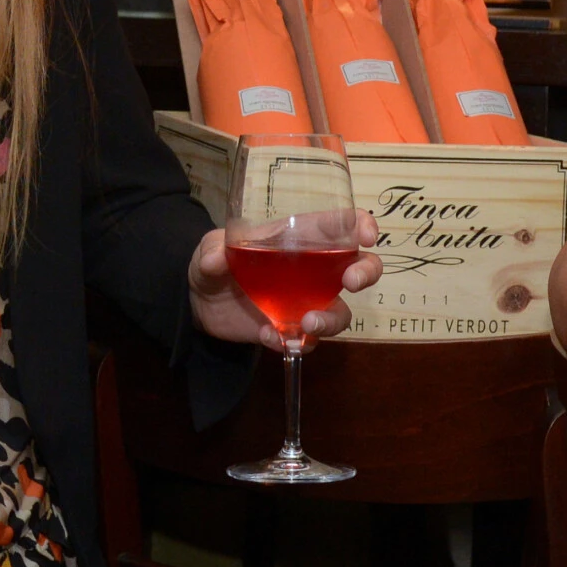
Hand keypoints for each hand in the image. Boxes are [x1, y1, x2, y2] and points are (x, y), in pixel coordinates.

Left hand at [188, 213, 382, 350]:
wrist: (199, 301)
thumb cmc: (214, 260)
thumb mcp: (208, 250)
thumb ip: (211, 252)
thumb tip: (215, 259)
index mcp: (299, 237)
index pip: (341, 224)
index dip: (362, 225)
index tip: (367, 235)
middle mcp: (312, 269)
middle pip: (359, 267)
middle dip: (366, 272)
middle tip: (351, 282)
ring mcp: (305, 301)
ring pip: (340, 312)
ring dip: (331, 320)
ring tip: (307, 323)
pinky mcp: (292, 328)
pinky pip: (307, 340)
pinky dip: (294, 341)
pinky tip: (268, 335)